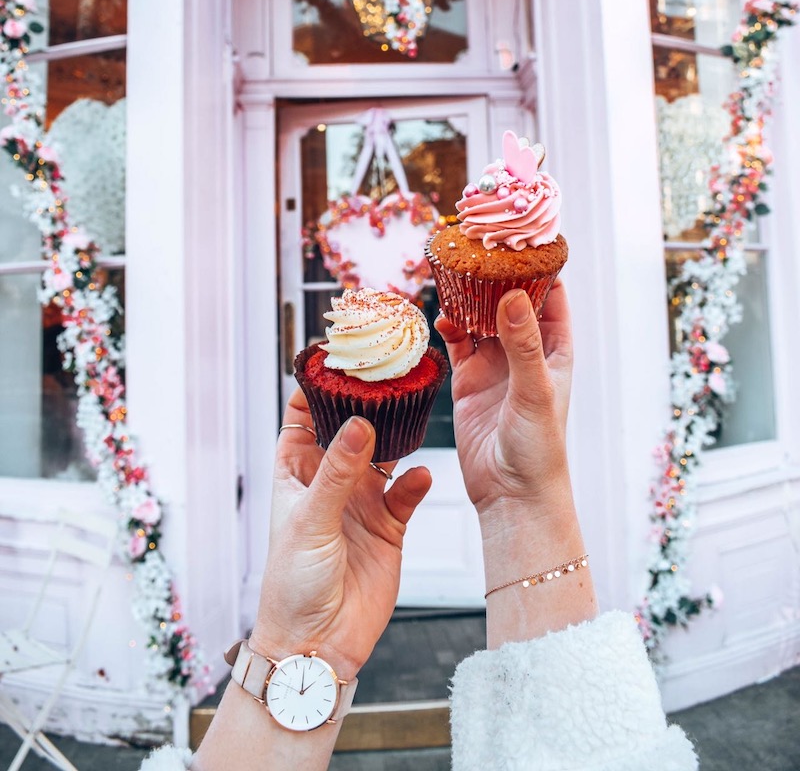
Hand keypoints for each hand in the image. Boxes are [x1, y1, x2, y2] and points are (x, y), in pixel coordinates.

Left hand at [249, 390, 431, 681]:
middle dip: (365, 404)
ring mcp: (360, 503)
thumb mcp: (310, 521)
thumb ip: (337, 473)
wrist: (318, 645)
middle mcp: (329, 483)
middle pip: (348, 429)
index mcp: (296, 475)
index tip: (333, 359)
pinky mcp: (389, 527)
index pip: (300, 419)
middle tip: (387, 373)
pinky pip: (407, 495)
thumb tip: (356, 424)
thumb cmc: (293, 585)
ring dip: (396, 436)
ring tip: (414, 409)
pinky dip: (417, 483)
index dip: (313, 389)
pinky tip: (421, 476)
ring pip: (383, 455)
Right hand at [437, 281, 595, 643]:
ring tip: (451, 273)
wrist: (511, 496)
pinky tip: (439, 316)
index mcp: (555, 350)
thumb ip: (523, 344)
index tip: (520, 238)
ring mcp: (496, 366)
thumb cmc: (539, 449)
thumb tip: (512, 294)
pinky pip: (457, 344)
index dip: (538, 267)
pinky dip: (448, 328)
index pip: (551, 296)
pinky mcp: (468, 382)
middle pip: (509, 301)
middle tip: (475, 246)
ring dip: (467, 299)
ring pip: (480, 319)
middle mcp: (526, 353)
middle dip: (494, 275)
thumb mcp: (535, 391)